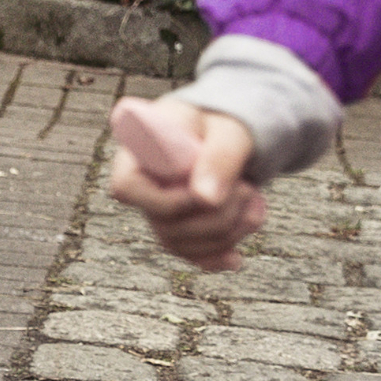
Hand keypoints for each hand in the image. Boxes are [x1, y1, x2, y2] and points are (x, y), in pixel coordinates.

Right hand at [105, 96, 265, 269]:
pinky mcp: (180, 231)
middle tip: (248, 188)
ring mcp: (160, 212)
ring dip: (227, 232)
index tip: (201, 194)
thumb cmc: (222, 123)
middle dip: (215, 215)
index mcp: (139, 152)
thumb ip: (219, 157)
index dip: (162, 201)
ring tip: (254, 200)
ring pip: (182, 244)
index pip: (126, 188)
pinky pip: (193, 257)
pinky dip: (220, 256)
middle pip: (163, 224)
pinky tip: (237, 256)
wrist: (230, 135)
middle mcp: (143, 187)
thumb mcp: (228, 130)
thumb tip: (207, 200)